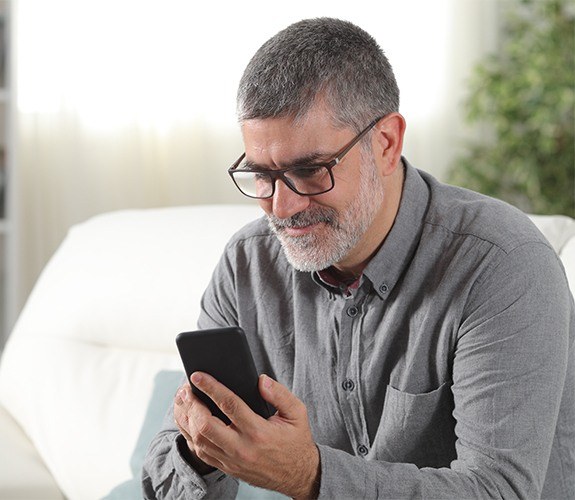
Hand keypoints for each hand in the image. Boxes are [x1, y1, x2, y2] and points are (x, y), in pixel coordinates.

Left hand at [175, 372, 319, 498]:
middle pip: (205, 425)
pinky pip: (201, 453)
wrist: (299, 475)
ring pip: (199, 440)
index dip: (211, 388)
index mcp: (259, 432)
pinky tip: (188, 421)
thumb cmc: (296, 440)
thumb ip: (280, 394)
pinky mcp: (227, 468)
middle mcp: (242, 448)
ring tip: (184, 401)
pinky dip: (190, 436)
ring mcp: (232, 461)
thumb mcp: (297, 413)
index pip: (229, 405)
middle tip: (186, 388)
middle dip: (192, 404)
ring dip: (187, 419)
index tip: (198, 375)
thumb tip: (260, 380)